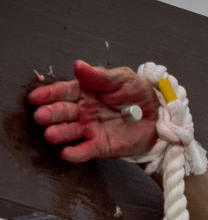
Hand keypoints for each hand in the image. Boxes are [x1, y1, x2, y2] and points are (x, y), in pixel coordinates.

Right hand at [27, 60, 158, 161]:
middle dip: (50, 114)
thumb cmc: (137, 93)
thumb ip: (100, 76)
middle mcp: (83, 111)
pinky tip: (67, 153)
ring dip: (59, 134)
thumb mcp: (122, 78)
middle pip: (62, 112)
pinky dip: (76, 153)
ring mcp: (90, 129)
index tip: (35, 97)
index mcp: (84, 91)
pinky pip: (85, 150)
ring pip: (70, 132)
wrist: (158, 114)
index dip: (49, 94)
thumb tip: (78, 66)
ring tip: (51, 134)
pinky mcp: (100, 146)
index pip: (63, 92)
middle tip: (41, 117)